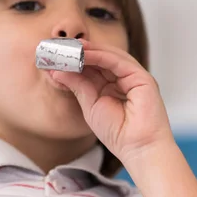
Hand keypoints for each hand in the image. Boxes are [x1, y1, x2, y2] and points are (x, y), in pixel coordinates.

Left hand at [50, 39, 173, 164]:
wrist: (138, 149)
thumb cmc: (117, 133)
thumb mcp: (90, 105)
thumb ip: (77, 85)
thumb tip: (58, 70)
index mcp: (113, 85)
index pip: (93, 67)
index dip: (74, 60)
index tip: (54, 55)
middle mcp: (124, 78)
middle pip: (100, 58)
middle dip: (80, 52)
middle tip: (59, 46)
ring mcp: (134, 76)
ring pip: (109, 56)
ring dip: (88, 50)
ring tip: (69, 47)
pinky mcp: (141, 77)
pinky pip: (118, 61)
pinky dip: (99, 55)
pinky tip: (83, 54)